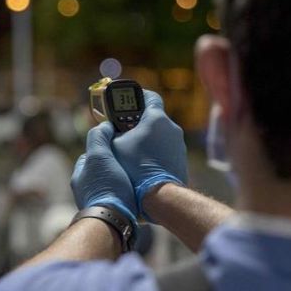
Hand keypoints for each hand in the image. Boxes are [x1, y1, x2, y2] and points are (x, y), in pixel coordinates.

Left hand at [71, 122, 136, 221]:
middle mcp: (86, 191)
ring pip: (113, 186)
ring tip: (139, 178)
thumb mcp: (99, 155)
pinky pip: (122, 200)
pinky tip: (139, 194)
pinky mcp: (112, 215)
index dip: (106, 146)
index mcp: (80, 176)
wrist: (113, 222)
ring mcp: (99, 204)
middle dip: (117, 165)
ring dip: (125, 181)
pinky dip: (129, 194)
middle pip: (104, 171)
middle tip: (133, 161)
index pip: (92, 154)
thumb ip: (99, 137)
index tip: (120, 142)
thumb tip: (105, 126)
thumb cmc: (106, 187)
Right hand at [112, 90, 187, 219]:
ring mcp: (179, 144)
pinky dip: (155, 151)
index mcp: (156, 118)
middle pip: (154, 117)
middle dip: (139, 122)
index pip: (150, 97)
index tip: (128, 102)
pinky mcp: (181, 158)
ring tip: (132, 150)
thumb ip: (111, 132)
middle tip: (124, 130)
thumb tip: (109, 129)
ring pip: (160, 134)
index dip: (138, 97)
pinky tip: (143, 163)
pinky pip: (166, 149)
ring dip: (147, 138)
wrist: (158, 194)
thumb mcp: (114, 145)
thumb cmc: (135, 168)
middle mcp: (171, 127)